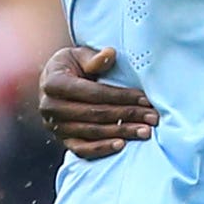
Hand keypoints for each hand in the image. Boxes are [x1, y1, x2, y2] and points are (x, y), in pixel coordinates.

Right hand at [38, 46, 158, 158]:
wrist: (53, 82)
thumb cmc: (71, 65)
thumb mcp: (78, 55)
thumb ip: (94, 58)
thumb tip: (109, 54)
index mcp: (53, 83)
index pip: (93, 93)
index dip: (121, 96)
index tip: (144, 99)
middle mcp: (50, 107)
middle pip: (95, 114)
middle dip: (127, 115)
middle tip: (152, 118)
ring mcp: (55, 126)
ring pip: (92, 132)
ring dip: (121, 133)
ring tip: (145, 132)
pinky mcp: (61, 140)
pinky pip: (82, 149)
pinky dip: (102, 149)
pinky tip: (122, 145)